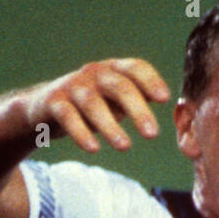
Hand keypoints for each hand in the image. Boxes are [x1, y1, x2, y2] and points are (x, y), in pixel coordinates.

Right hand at [23, 58, 170, 153]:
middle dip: (137, 109)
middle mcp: (93, 74)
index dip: (150, 80)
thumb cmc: (92, 106)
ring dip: (110, 125)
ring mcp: (72, 86)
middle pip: (118, 85)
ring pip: (92, 102)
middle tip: (153, 134)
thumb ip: (140, 103)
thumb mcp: (116, 102)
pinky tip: (94, 149)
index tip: (164, 98)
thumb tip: (176, 115)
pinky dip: (81, 132)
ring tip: (126, 147)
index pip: (135, 67)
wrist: (42, 108)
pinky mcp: (53, 102)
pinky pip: (67, 116)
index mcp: (113, 70)